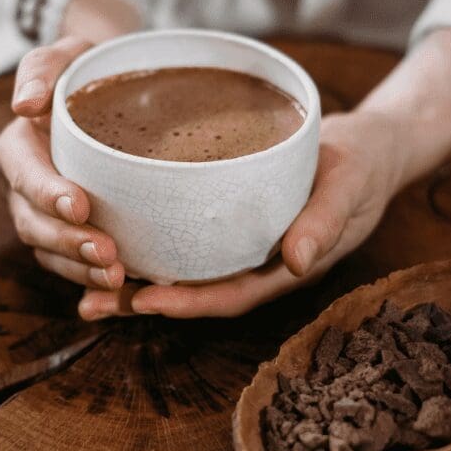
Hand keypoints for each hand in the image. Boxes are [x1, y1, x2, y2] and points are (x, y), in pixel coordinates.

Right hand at [0, 36, 126, 292]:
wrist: (112, 90)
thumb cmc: (88, 69)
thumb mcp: (67, 54)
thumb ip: (42, 70)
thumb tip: (23, 104)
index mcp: (19, 148)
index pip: (24, 174)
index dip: (47, 193)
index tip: (80, 205)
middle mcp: (25, 188)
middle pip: (34, 224)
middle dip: (67, 242)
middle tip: (107, 254)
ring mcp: (45, 216)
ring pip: (50, 252)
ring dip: (80, 269)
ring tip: (116, 277)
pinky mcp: (70, 234)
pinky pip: (72, 265)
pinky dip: (90, 281)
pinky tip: (121, 290)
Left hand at [78, 111, 404, 318]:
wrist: (369, 147)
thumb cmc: (362, 166)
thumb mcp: (350, 185)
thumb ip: (326, 220)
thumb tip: (298, 261)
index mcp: (285, 267)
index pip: (230, 296)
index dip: (188, 302)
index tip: (144, 299)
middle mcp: (256, 264)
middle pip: (194, 292)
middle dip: (142, 302)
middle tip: (88, 302)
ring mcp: (242, 246)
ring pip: (183, 271)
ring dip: (135, 280)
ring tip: (81, 282)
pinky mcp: (228, 222)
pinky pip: (185, 241)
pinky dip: (151, 244)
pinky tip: (111, 236)